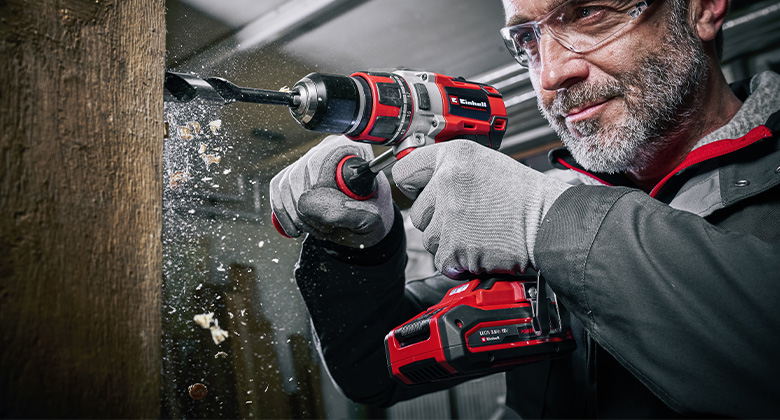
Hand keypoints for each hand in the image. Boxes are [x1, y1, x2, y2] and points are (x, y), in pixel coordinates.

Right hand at [270, 135, 393, 247]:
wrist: (369, 222)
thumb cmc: (375, 215)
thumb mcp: (370, 217)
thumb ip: (345, 210)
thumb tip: (308, 204)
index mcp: (352, 150)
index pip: (320, 161)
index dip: (319, 192)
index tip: (331, 218)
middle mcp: (328, 149)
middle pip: (298, 174)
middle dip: (307, 209)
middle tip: (326, 229)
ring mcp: (309, 160)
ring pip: (285, 183)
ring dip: (297, 214)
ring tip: (318, 229)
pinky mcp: (295, 174)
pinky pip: (277, 189)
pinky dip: (283, 213)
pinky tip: (297, 228)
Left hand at [392, 140, 569, 277]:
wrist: (550, 222)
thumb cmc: (525, 196)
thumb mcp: (485, 164)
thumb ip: (451, 169)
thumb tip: (423, 184)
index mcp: (454, 155)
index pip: (405, 171)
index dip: (413, 186)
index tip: (420, 192)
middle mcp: (447, 180)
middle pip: (417, 212)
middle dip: (437, 220)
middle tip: (467, 218)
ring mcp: (450, 213)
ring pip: (428, 238)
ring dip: (448, 242)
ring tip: (478, 233)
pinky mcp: (454, 245)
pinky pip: (441, 260)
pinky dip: (458, 262)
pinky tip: (479, 248)